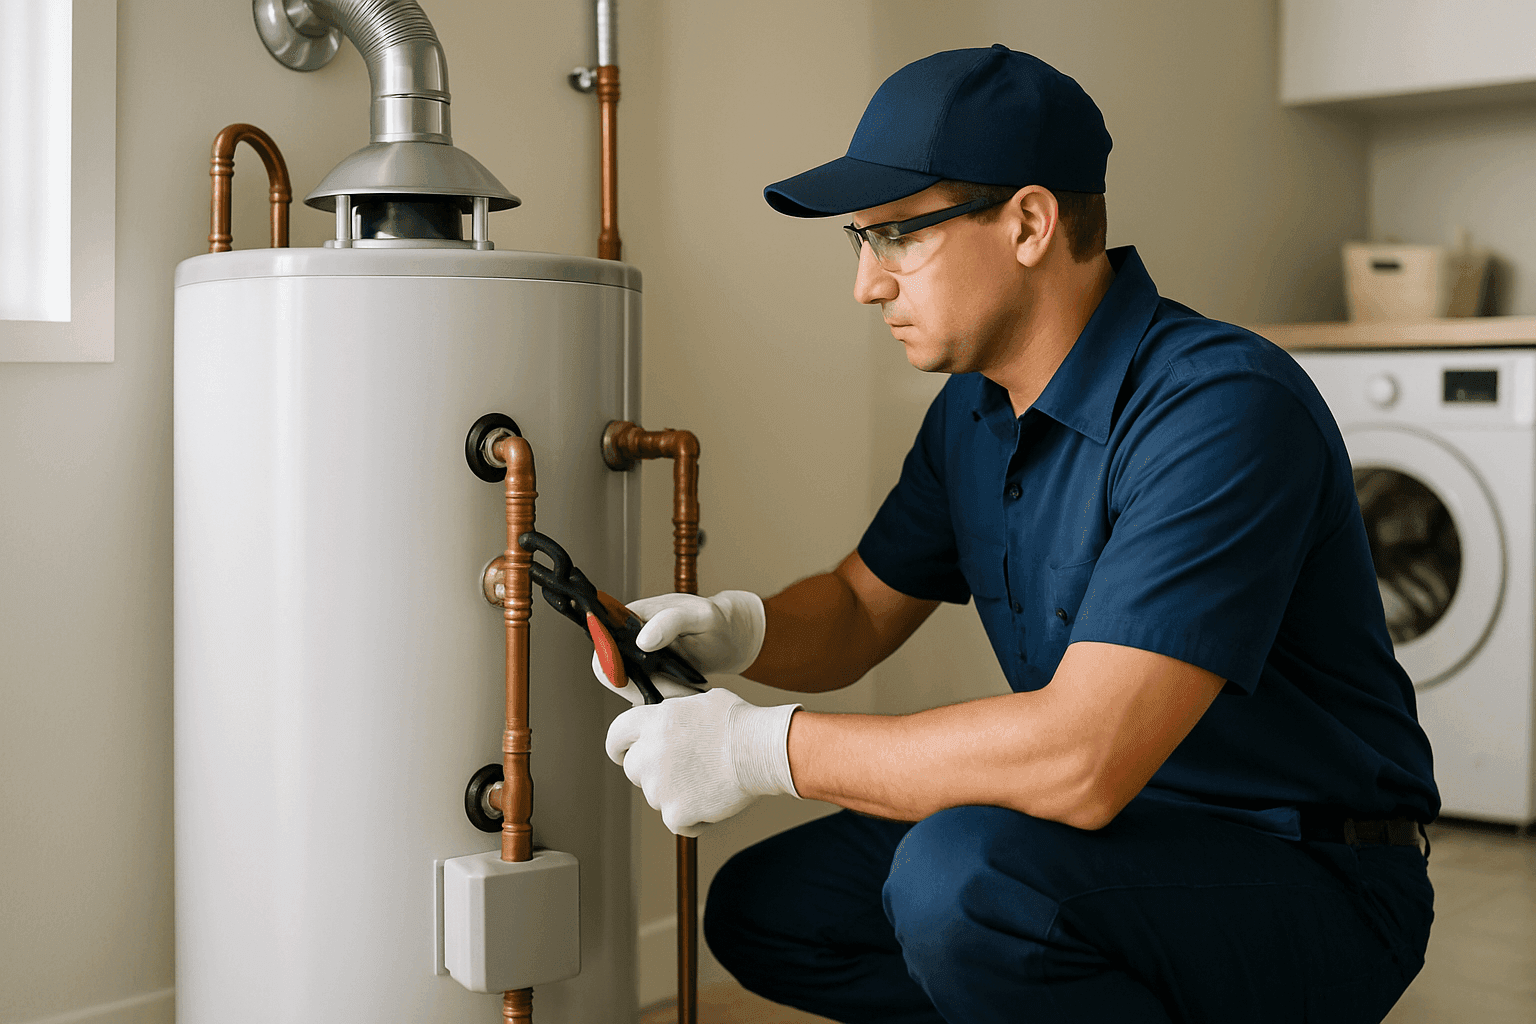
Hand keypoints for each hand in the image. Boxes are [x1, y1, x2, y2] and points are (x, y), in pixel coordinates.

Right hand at [588, 590, 765, 705]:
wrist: (732, 638)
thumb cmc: (718, 621)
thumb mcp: (701, 616)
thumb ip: (672, 621)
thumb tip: (642, 639)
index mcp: (631, 615)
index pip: (603, 644)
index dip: (614, 667)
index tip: (643, 682)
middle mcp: (626, 637)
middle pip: (611, 673)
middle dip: (640, 688)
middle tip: (678, 691)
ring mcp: (635, 659)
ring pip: (628, 689)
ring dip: (656, 696)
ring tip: (688, 691)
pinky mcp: (647, 677)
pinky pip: (643, 695)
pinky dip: (663, 699)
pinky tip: (685, 693)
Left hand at [605, 688, 799, 836]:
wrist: (760, 749)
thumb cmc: (739, 723)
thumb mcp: (700, 700)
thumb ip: (673, 712)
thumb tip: (667, 717)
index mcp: (654, 722)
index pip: (616, 736)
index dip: (619, 747)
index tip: (622, 753)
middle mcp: (650, 753)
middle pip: (633, 770)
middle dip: (652, 771)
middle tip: (682, 768)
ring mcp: (660, 786)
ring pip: (656, 797)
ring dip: (676, 793)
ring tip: (707, 779)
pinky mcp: (676, 813)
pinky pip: (677, 822)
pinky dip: (693, 818)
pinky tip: (712, 800)